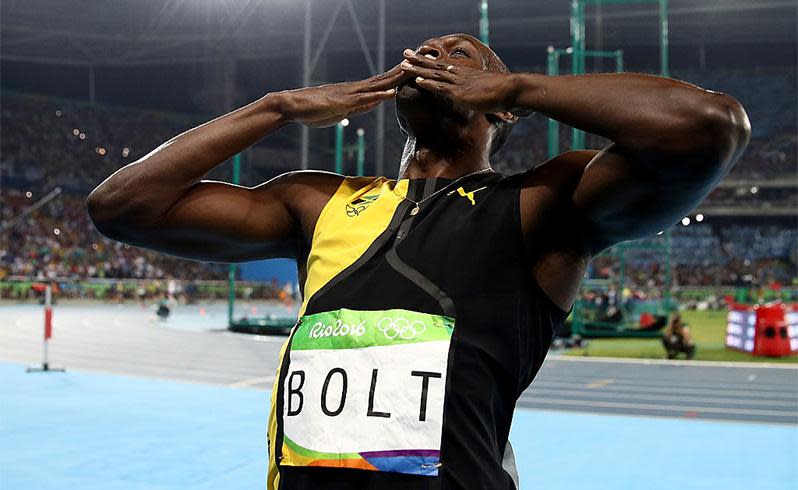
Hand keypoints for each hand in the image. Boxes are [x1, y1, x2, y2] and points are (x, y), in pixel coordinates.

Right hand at [279, 64, 407, 127]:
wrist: (293, 106)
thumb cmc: (315, 109)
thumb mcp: (344, 110)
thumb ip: (359, 106)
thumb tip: (375, 102)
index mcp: (358, 91)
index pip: (385, 80)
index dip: (403, 74)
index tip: (419, 66)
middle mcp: (357, 88)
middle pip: (387, 77)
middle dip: (406, 70)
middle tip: (425, 59)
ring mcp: (350, 94)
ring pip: (379, 85)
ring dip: (397, 78)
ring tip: (414, 69)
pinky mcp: (343, 103)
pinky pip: (364, 99)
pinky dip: (379, 95)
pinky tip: (392, 92)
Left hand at [400, 49, 531, 116]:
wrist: (512, 90)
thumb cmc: (505, 94)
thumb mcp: (489, 93)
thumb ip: (481, 96)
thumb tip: (482, 102)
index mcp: (466, 75)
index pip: (444, 67)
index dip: (431, 63)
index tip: (420, 57)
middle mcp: (460, 76)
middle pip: (435, 66)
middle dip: (419, 60)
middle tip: (405, 53)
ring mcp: (459, 84)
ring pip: (434, 74)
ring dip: (417, 69)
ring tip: (403, 64)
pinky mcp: (460, 94)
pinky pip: (441, 87)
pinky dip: (428, 83)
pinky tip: (417, 80)